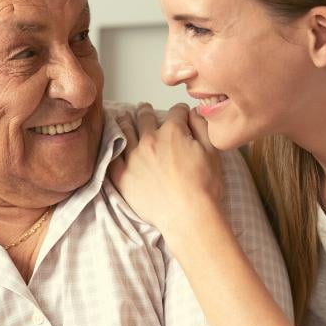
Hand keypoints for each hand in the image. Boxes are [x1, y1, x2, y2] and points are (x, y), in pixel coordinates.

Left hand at [110, 103, 224, 234]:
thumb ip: (202, 127)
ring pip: (125, 131)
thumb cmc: (204, 188)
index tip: (181, 114)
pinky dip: (113, 145)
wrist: (188, 216)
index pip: (176, 113)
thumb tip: (195, 113)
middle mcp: (149, 140)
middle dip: (146, 111)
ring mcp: (133, 158)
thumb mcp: (212, 152)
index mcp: (172, 132)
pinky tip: (113, 142)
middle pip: (145, 117)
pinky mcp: (122, 176)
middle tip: (144, 109)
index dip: (181, 112)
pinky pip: (113, 156)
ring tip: (124, 117)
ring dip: (125, 121)